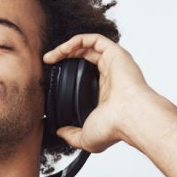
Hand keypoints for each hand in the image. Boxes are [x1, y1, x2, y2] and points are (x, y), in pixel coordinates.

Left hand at [42, 33, 158, 152]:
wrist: (129, 118)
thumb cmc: (114, 127)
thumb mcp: (86, 137)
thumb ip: (72, 135)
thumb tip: (60, 132)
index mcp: (105, 91)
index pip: (86, 74)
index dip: (67, 71)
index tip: (52, 75)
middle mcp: (110, 74)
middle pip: (85, 57)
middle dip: (64, 56)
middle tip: (48, 61)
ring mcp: (114, 63)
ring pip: (89, 46)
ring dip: (67, 47)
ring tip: (51, 55)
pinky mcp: (115, 53)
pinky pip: (94, 39)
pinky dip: (76, 40)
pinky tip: (62, 49)